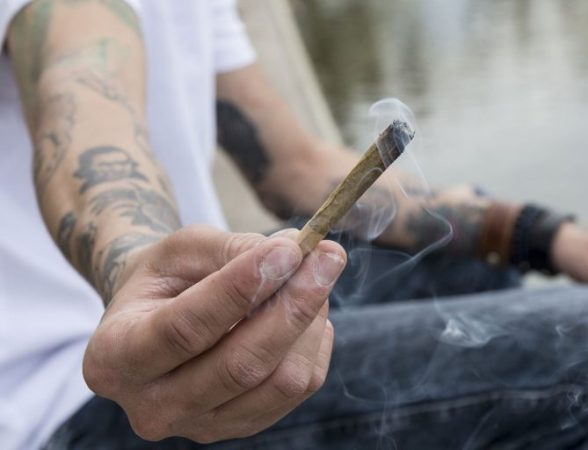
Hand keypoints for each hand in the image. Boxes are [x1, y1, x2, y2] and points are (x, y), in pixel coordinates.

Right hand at [82, 225, 346, 441]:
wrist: (159, 318)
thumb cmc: (168, 278)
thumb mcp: (182, 250)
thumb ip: (231, 248)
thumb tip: (294, 252)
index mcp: (115, 357)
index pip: (185, 328)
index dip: (241, 288)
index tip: (289, 249)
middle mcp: (151, 406)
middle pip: (240, 365)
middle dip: (294, 306)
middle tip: (329, 257)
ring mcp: (199, 427)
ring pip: (279, 382)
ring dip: (311, 322)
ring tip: (315, 276)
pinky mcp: (242, 428)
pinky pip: (298, 390)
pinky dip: (313, 343)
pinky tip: (305, 312)